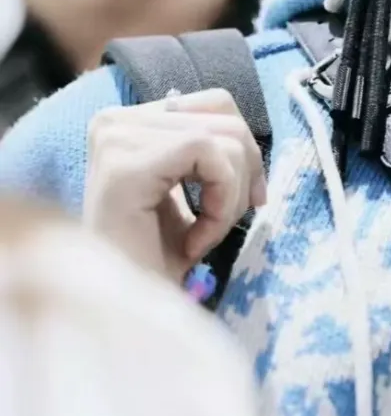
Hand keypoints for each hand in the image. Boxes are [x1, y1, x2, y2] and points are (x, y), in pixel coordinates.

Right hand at [83, 90, 266, 282]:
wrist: (126, 312)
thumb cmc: (154, 259)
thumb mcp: (191, 191)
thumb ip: (211, 152)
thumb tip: (251, 138)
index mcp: (127, 122)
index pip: (216, 103)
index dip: (246, 150)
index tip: (251, 199)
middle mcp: (114, 120)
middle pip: (226, 118)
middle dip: (244, 176)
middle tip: (224, 225)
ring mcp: (115, 137)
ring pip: (225, 138)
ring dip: (231, 198)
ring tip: (203, 236)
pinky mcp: (125, 163)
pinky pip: (210, 155)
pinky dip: (222, 204)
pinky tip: (195, 241)